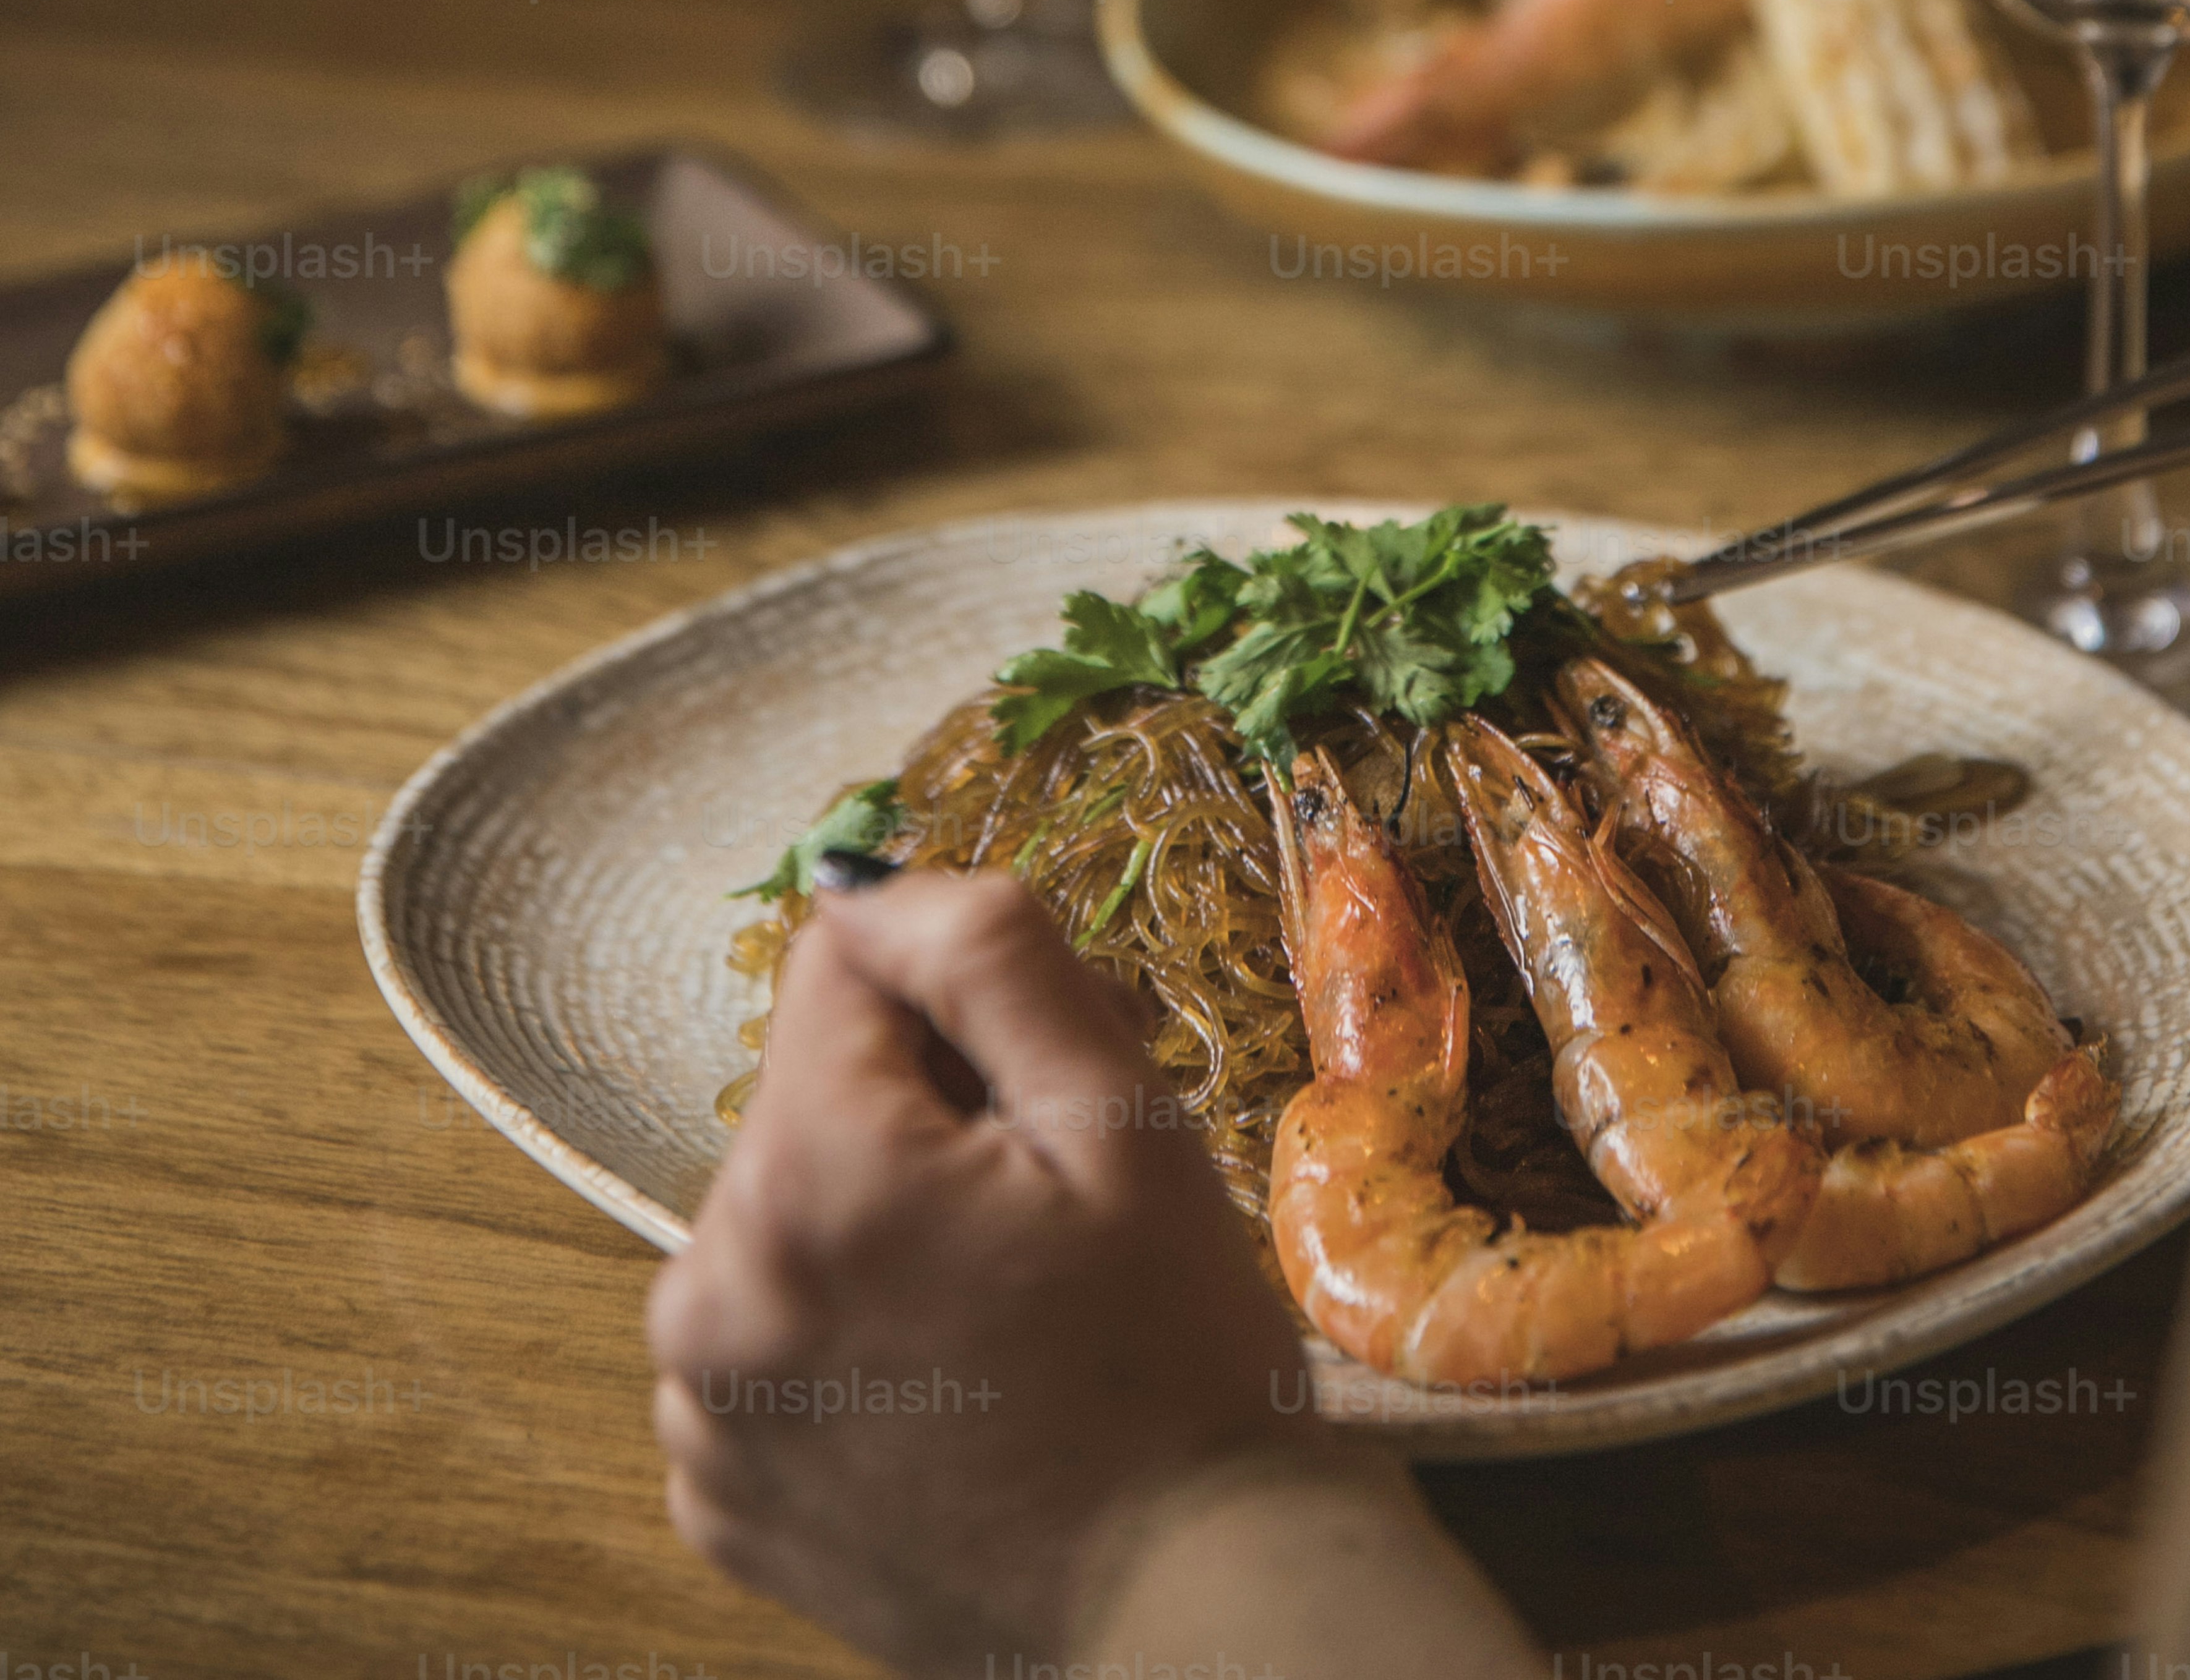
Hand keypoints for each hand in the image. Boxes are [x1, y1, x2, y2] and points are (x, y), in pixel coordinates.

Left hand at [646, 866, 1315, 1676]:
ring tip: (1002, 1305)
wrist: (1186, 1605)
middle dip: (921, 1114)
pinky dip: (844, 1336)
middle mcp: (709, 1296)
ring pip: (786, 1210)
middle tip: (1047, 1207)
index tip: (1040, 1092)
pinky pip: (766, 1338)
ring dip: (877, 1221)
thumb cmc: (1174, 1358)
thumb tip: (861, 884)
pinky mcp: (717, 1496)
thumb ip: (986, 955)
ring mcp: (703, 1413)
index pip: (840, 968)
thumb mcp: (1120, 1118)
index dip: (958, 1009)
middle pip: (809, 1094)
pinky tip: (945, 1383)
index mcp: (806, 1183)